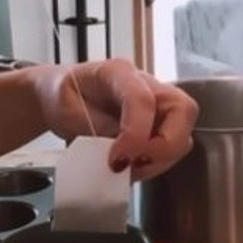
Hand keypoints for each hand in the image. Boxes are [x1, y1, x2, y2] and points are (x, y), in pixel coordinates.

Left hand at [29, 59, 198, 180]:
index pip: (143, 100)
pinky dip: (156, 164)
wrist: (59, 97)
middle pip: (183, 110)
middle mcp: (147, 84)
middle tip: (134, 164)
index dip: (136, 135)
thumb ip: (96, 130)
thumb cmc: (62, 97)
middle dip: (166, 146)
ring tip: (127, 169)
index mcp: (119, 72)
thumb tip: (121, 156)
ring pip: (183, 132)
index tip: (117, 161)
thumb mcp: (66, 111)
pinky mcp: (159, 125)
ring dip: (160, 160)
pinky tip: (132, 168)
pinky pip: (172, 147)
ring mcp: (158, 105)